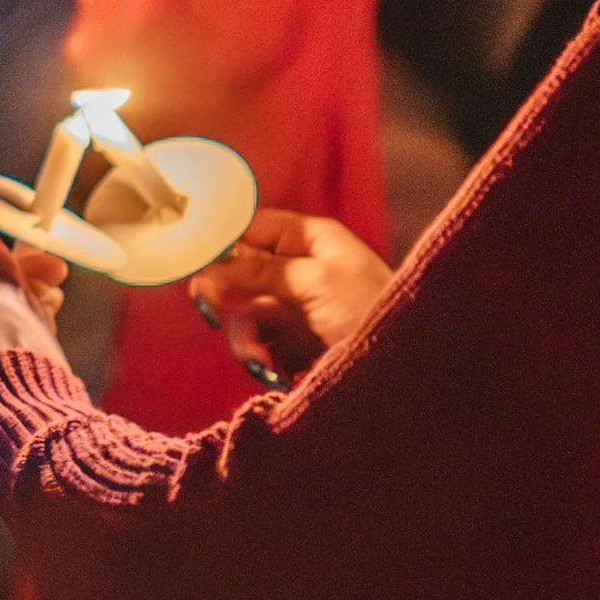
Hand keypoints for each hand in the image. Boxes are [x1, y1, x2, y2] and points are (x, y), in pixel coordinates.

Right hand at [191, 209, 393, 388]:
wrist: (407, 372)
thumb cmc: (369, 309)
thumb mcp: (314, 281)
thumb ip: (259, 268)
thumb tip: (212, 256)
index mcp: (312, 240)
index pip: (255, 227)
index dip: (224, 238)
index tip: (193, 254)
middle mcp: (301, 271)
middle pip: (241, 272)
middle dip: (227, 293)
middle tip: (209, 308)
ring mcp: (298, 310)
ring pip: (246, 315)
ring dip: (246, 337)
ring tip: (258, 359)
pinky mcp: (296, 347)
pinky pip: (260, 346)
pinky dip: (260, 358)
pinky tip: (272, 372)